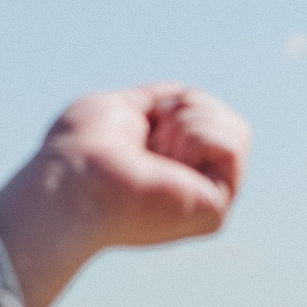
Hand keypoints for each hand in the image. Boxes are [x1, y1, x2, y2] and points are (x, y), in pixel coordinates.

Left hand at [0, 84, 250, 306]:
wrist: (72, 177)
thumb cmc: (81, 148)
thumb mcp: (119, 108)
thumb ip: (152, 104)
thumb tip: (181, 95)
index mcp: (172, 170)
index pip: (201, 113)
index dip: (170, 106)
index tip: (136, 131)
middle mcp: (193, 191)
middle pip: (222, 118)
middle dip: (183, 110)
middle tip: (147, 143)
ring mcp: (207, 205)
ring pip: (235, 130)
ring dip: (187, 124)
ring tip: (153, 155)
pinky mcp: (216, 211)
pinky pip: (233, 145)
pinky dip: (195, 137)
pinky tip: (165, 164)